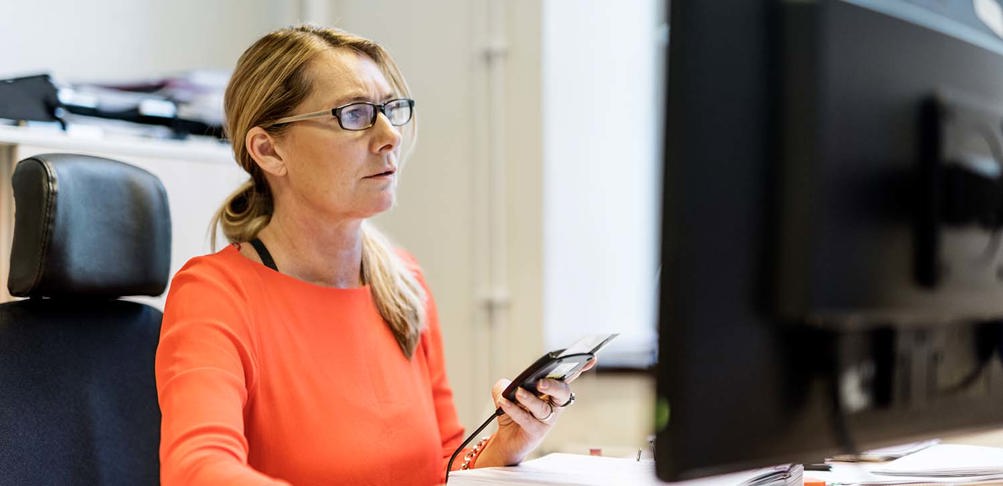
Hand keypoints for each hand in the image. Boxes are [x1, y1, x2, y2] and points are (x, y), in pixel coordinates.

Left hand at [475, 358, 595, 466]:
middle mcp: (554, 404)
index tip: (590, 358)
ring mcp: (547, 419)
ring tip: (518, 392)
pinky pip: (527, 419)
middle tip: (541, 382)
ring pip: (542, 408)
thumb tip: (506, 386)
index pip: (567, 376)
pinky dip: (514, 410)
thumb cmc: (514, 412)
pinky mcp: (537, 432)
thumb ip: (505, 385)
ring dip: (529, 399)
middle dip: (554, 386)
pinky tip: (504, 403)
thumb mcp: (507, 394)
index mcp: (552, 391)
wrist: (507, 439)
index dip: (580, 368)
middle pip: (562, 393)